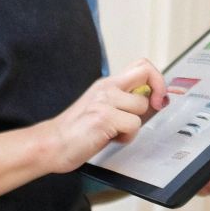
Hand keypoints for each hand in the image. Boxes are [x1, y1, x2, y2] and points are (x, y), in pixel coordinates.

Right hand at [35, 59, 169, 173]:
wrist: (50, 144)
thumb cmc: (75, 131)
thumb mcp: (100, 108)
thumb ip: (122, 101)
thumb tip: (152, 102)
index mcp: (106, 84)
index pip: (140, 66)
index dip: (156, 79)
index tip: (156, 97)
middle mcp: (106, 88)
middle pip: (146, 72)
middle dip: (159, 89)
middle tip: (155, 106)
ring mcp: (105, 101)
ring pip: (141, 106)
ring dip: (134, 124)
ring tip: (115, 132)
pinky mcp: (104, 117)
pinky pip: (133, 126)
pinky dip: (126, 137)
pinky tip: (109, 139)